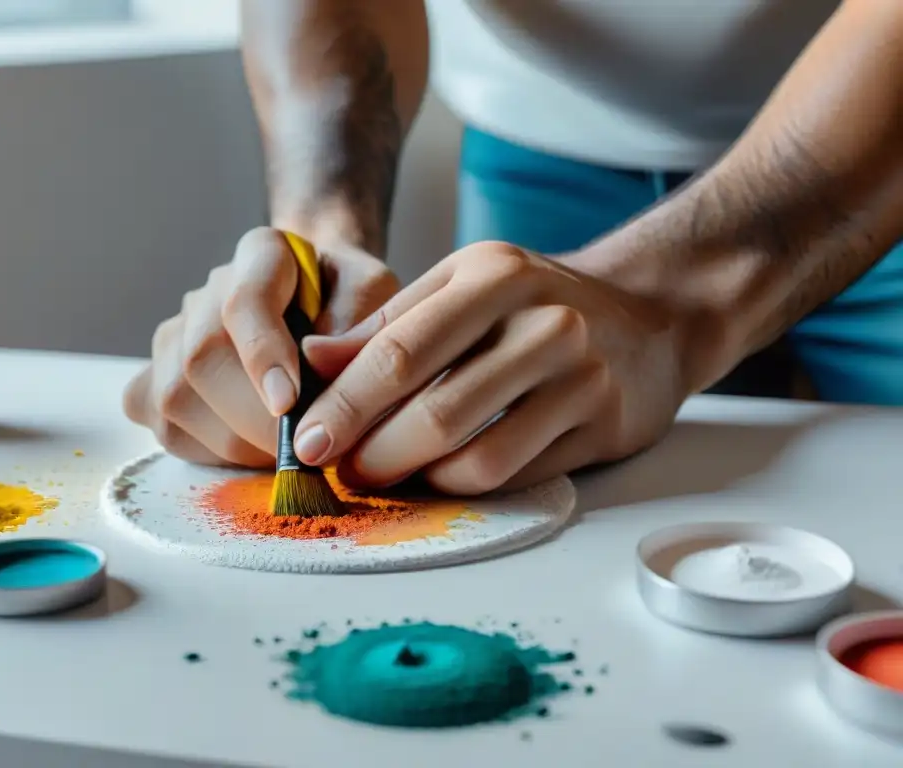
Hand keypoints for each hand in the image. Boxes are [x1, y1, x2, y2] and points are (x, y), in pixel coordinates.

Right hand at [122, 226, 398, 465]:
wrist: (320, 306)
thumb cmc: (349, 302)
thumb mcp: (374, 291)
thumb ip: (360, 314)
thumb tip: (319, 365)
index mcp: (261, 256)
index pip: (244, 301)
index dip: (262, 354)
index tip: (289, 401)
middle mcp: (206, 293)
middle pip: (202, 358)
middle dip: (254, 418)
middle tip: (303, 448)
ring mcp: (172, 339)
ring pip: (177, 399)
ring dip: (237, 443)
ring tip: (286, 450)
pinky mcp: (154, 383)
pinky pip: (166, 427)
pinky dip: (210, 454)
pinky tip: (252, 451)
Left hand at [294, 241, 689, 493]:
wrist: (648, 317)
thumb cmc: (534, 302)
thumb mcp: (462, 288)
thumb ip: (387, 325)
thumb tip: (311, 362)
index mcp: (494, 276)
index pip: (401, 351)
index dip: (346, 404)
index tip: (306, 438)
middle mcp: (544, 323)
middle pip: (436, 413)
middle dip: (374, 454)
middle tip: (341, 470)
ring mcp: (580, 378)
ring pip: (477, 459)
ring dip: (418, 479)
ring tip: (385, 476)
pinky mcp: (603, 427)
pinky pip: (516, 476)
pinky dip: (464, 486)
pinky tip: (439, 477)